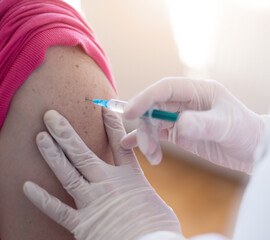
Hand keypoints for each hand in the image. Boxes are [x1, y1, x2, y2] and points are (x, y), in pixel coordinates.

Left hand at [23, 109, 180, 239]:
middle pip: (83, 154)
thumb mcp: (159, 208)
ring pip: (68, 174)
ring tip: (40, 138)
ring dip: (52, 155)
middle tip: (51, 116)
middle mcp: (109, 184)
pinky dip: (42, 199)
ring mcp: (93, 202)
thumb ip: (147, 198)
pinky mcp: (82, 224)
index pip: (119, 145)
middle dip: (66, 133)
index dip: (110, 125)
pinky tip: (26, 186)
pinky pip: (57, 210)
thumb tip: (150, 203)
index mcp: (131, 178)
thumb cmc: (159, 230)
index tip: (102, 109)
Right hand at [122, 78, 269, 173]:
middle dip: (146, 127)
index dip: (145, 98)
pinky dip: (145, 140)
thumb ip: (203, 124)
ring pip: (153, 122)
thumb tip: (179, 124)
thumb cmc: (245, 131)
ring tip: (153, 157)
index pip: (165, 89)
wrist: (253, 149)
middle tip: (149, 149)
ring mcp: (182, 117)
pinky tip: (133, 147)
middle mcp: (187, 102)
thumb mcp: (226, 126)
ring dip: (147, 138)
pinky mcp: (181, 133)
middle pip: (154, 107)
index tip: (129, 113)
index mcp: (198, 90)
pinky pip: (158, 134)